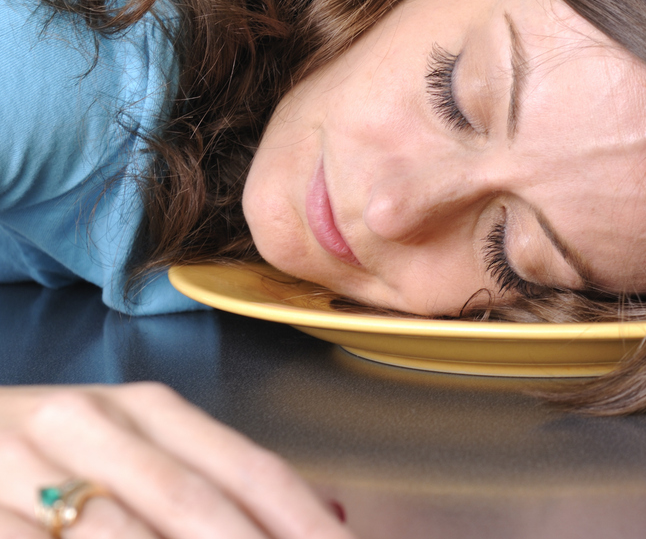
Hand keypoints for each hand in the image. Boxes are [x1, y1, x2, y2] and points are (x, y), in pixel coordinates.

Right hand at [0, 383, 352, 537]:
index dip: (305, 521)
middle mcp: (88, 425)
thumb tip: (323, 521)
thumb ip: (210, 485)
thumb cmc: (45, 458)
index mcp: (147, 410)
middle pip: (193, 501)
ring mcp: (19, 466)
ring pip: (120, 531)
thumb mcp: (130, 454)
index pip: (250, 470)